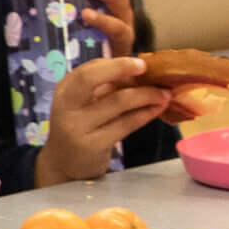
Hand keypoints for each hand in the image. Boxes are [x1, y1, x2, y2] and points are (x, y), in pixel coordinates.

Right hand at [36, 54, 172, 187]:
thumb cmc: (81, 128)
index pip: (88, 69)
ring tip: (164, 94)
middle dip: (121, 68)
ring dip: (145, 94)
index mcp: (64, 90)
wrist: (65, 166)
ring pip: (117, 102)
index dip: (115, 64)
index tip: (141, 63)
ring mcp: (78, 126)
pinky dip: (145, 114)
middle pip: (91, 79)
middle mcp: (66, 106)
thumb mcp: (85, 105)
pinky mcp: (93, 145)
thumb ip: (105, 88)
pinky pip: (126, 124)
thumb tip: (140, 73)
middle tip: (148, 70)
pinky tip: (157, 109)